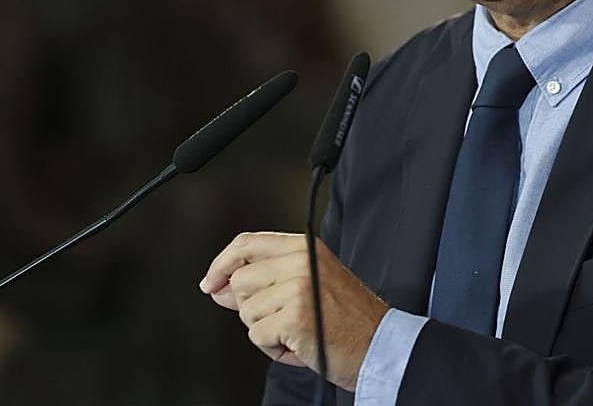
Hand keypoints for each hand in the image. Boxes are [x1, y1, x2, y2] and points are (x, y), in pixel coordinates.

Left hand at [199, 231, 388, 391]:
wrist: (382, 346)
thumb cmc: (348, 319)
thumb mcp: (309, 285)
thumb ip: (263, 280)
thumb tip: (219, 286)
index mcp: (305, 248)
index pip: (246, 244)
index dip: (222, 264)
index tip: (211, 282)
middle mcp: (301, 262)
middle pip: (240, 282)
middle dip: (252, 308)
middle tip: (283, 319)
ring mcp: (298, 288)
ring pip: (246, 312)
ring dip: (266, 330)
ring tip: (297, 331)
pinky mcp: (295, 317)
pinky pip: (257, 336)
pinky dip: (274, 349)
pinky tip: (299, 345)